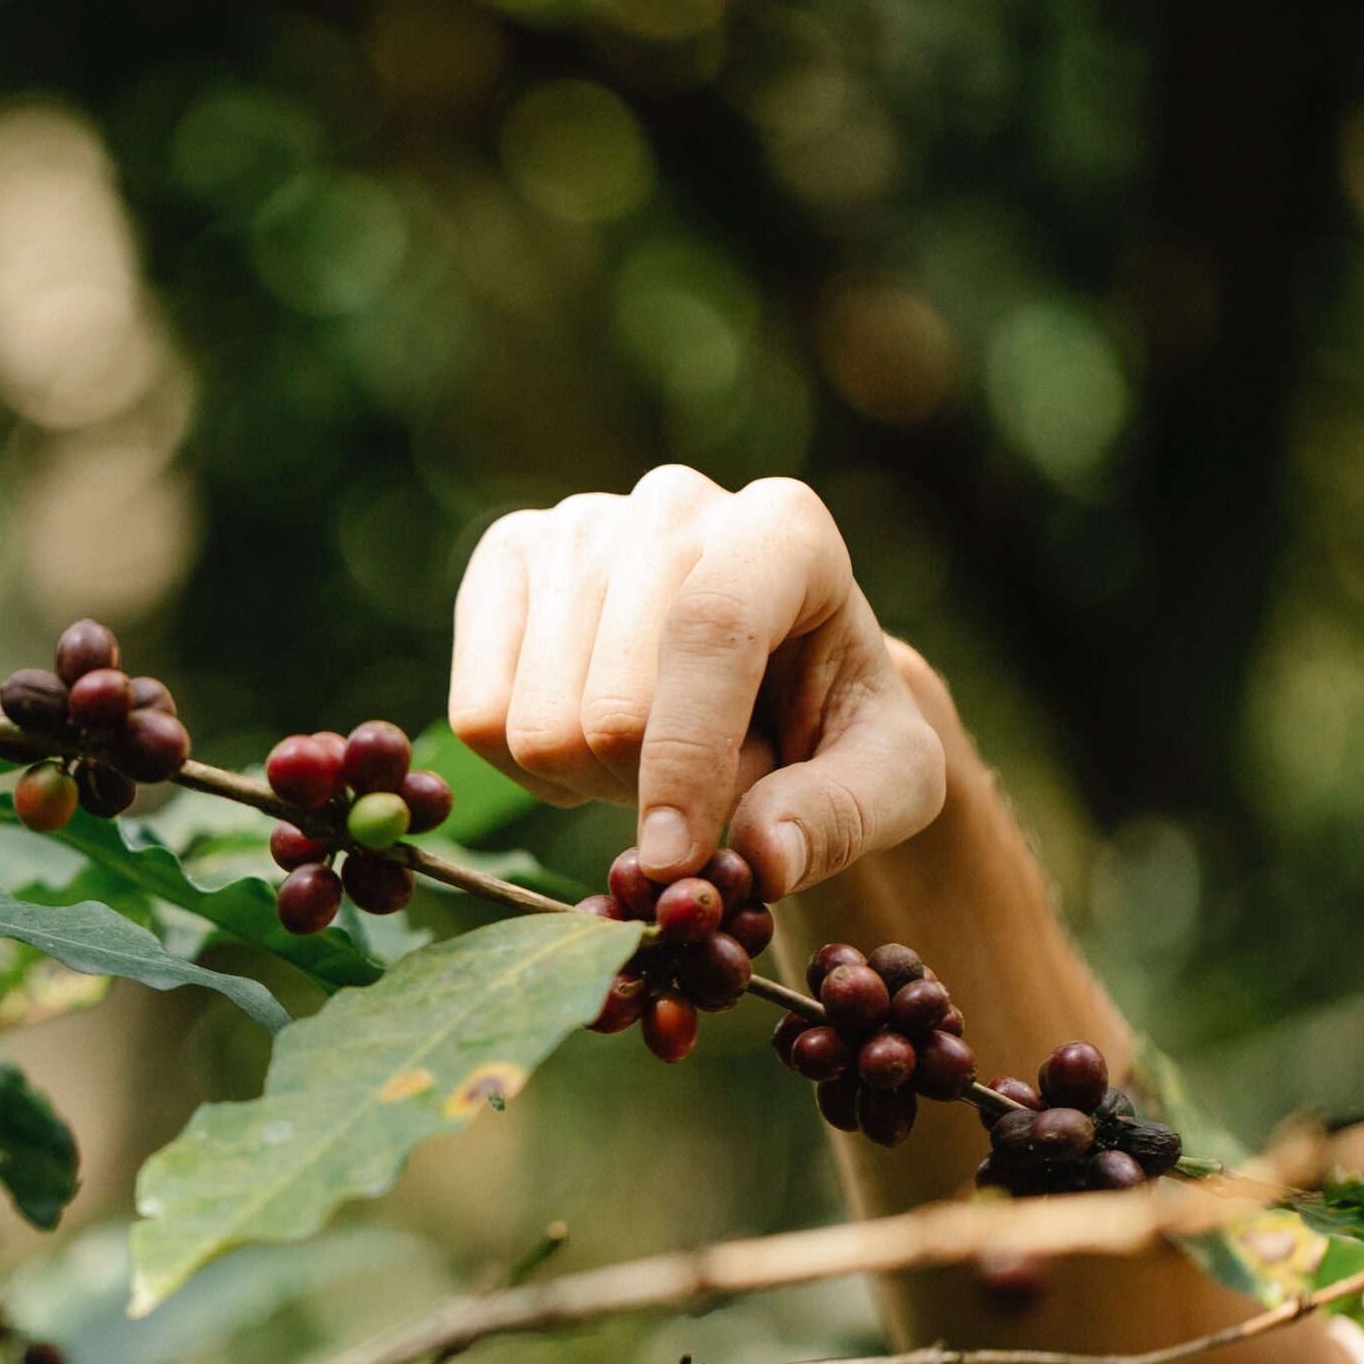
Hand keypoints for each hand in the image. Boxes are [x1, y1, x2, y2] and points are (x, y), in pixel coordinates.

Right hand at [448, 467, 946, 895]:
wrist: (769, 677)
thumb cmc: (831, 721)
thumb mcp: (889, 778)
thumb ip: (845, 816)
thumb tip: (760, 855)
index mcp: (784, 529)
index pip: (712, 631)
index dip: (689, 758)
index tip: (676, 860)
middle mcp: (674, 503)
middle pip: (612, 706)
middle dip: (654, 790)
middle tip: (707, 785)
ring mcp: (576, 522)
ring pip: (536, 723)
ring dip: (594, 783)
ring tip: (655, 753)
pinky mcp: (504, 557)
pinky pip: (475, 717)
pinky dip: (529, 769)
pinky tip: (589, 738)